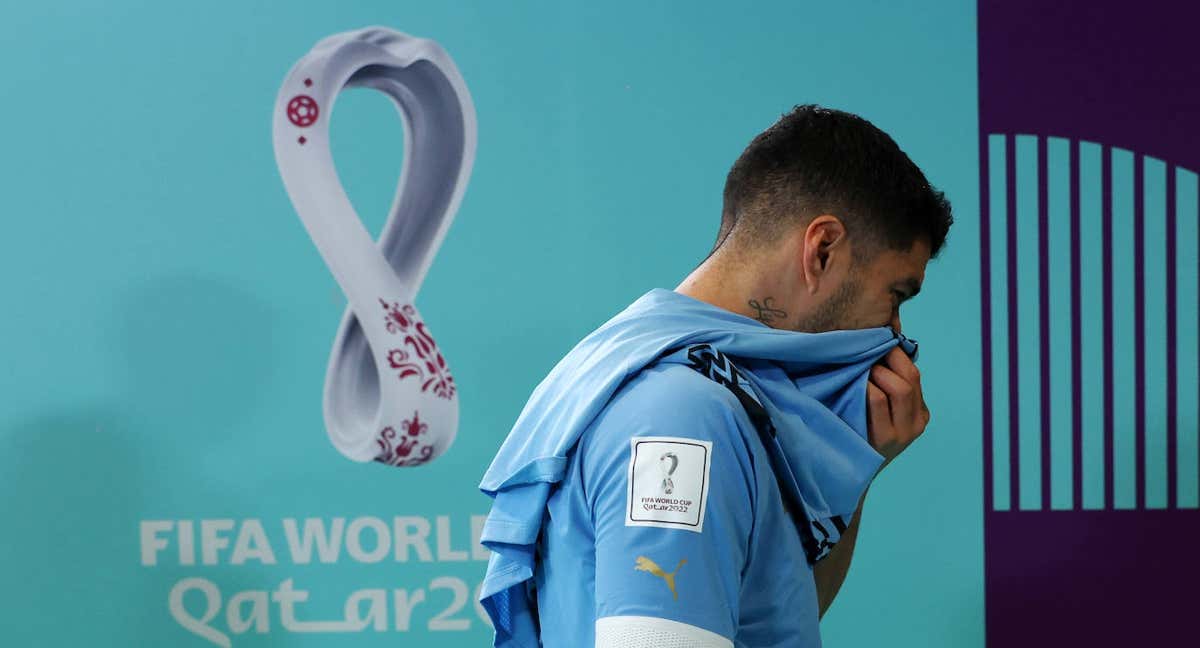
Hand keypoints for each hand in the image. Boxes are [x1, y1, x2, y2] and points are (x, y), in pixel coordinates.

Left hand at [866, 347, 930, 469]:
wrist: (852, 475)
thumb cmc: (863, 435)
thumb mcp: (885, 415)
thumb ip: (889, 389)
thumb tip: (883, 348)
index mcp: (921, 414)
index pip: (914, 374)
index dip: (897, 354)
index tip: (878, 343)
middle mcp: (916, 423)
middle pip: (910, 378)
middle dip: (889, 358)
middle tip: (868, 352)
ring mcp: (902, 433)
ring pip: (899, 388)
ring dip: (879, 372)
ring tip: (862, 369)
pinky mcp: (884, 439)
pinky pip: (878, 401)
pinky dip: (868, 387)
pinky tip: (857, 383)